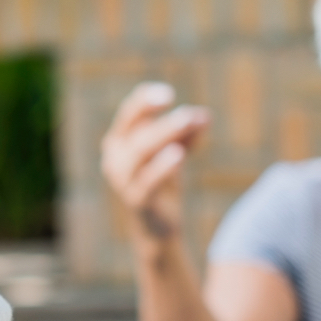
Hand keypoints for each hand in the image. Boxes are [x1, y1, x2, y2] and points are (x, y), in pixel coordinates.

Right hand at [101, 82, 210, 252]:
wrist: (156, 224)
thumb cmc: (161, 180)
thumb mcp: (173, 150)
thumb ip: (187, 133)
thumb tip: (205, 117)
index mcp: (120, 140)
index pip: (129, 113)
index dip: (146, 101)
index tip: (168, 95)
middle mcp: (115, 157)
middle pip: (138, 133)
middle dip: (165, 122)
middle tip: (190, 115)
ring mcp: (122, 180)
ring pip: (140, 152)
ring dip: (164, 135)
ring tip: (188, 123)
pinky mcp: (137, 200)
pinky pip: (147, 181)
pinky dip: (162, 166)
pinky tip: (178, 154)